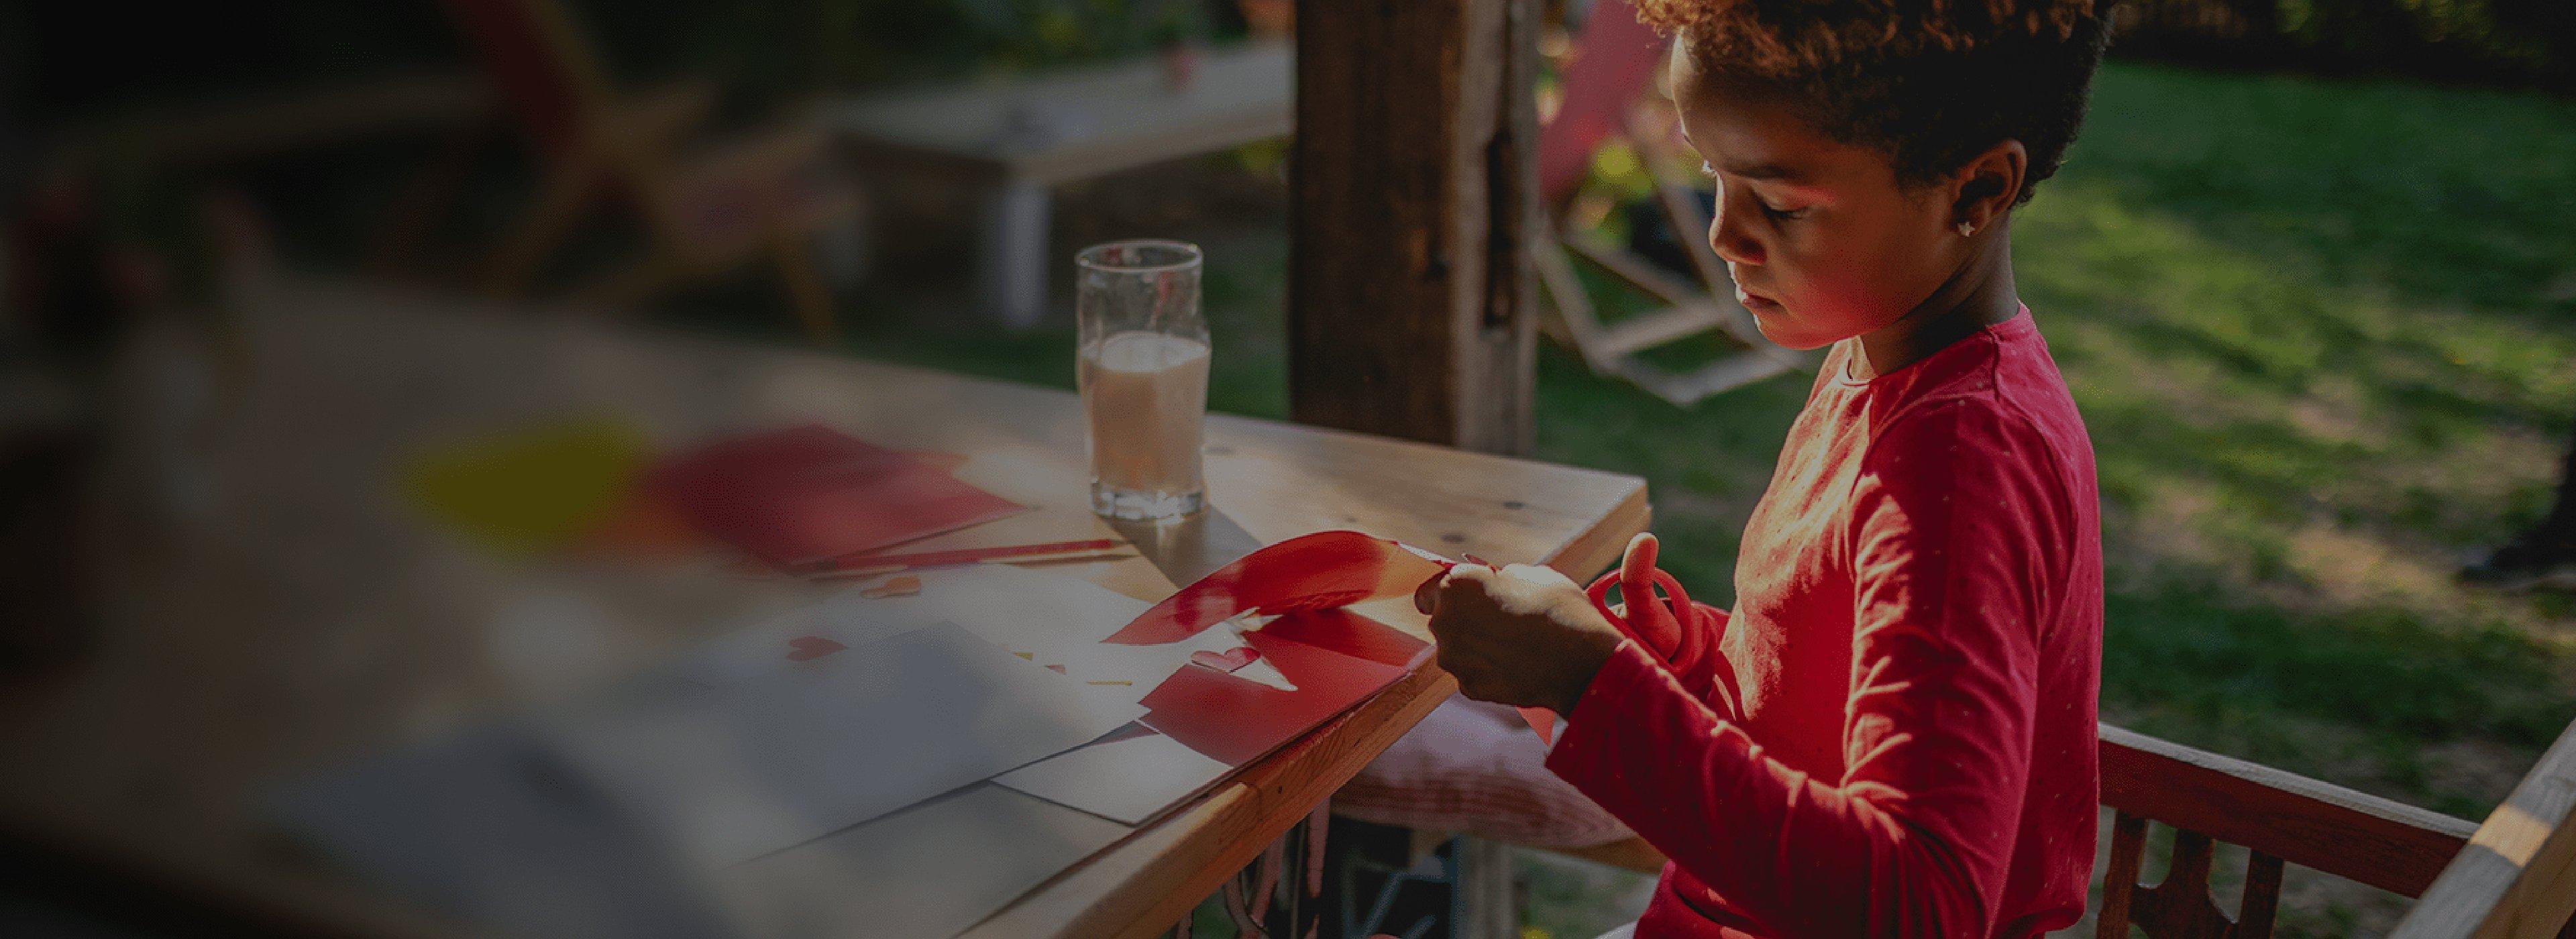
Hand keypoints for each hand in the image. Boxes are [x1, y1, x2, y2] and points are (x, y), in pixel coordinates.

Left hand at [1416, 562, 1625, 713]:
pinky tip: (1515, 666)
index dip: (1450, 595)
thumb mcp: (1532, 575)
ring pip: (1456, 650)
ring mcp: (1454, 659)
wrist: (1580, 661)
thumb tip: (1495, 583)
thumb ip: (1500, 579)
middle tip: (1499, 622)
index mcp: (1455, 586)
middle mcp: (1444, 622)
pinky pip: (1472, 674)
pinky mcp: (1468, 687)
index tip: (1466, 600)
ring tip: (1513, 646)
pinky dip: (1488, 672)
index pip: (1428, 591)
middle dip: (1464, 621)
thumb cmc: (1559, 610)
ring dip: (1475, 648)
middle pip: (1443, 621)